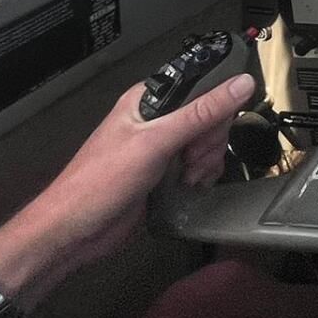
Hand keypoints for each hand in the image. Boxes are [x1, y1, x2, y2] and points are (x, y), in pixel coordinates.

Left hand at [0, 73, 254, 282]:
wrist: (73, 234)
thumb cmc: (102, 182)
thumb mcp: (155, 142)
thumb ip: (201, 113)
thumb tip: (244, 83)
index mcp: (149, 99)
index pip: (201, 84)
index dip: (216, 103)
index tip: (213, 126)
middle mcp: (157, 120)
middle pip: (210, 116)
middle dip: (209, 141)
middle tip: (191, 159)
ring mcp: (162, 148)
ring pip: (208, 142)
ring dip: (206, 161)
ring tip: (187, 178)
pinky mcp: (166, 174)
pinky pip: (200, 165)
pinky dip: (201, 176)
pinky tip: (190, 187)